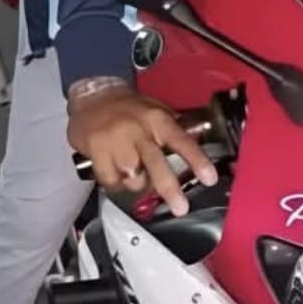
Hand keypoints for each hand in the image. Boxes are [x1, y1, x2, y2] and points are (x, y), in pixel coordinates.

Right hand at [66, 85, 217, 213]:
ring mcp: (116, 141)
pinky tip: (117, 173)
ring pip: (133, 178)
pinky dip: (116, 183)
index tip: (209, 178)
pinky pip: (111, 180)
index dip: (197, 161)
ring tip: (135, 172)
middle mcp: (138, 130)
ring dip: (137, 182)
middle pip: (156, 164)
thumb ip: (174, 129)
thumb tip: (197, 144)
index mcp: (157, 119)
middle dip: (170, 189)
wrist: (93, 96)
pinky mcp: (97, 150)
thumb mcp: (156, 110)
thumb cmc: (128, 107)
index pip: (182, 141)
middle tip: (181, 207)